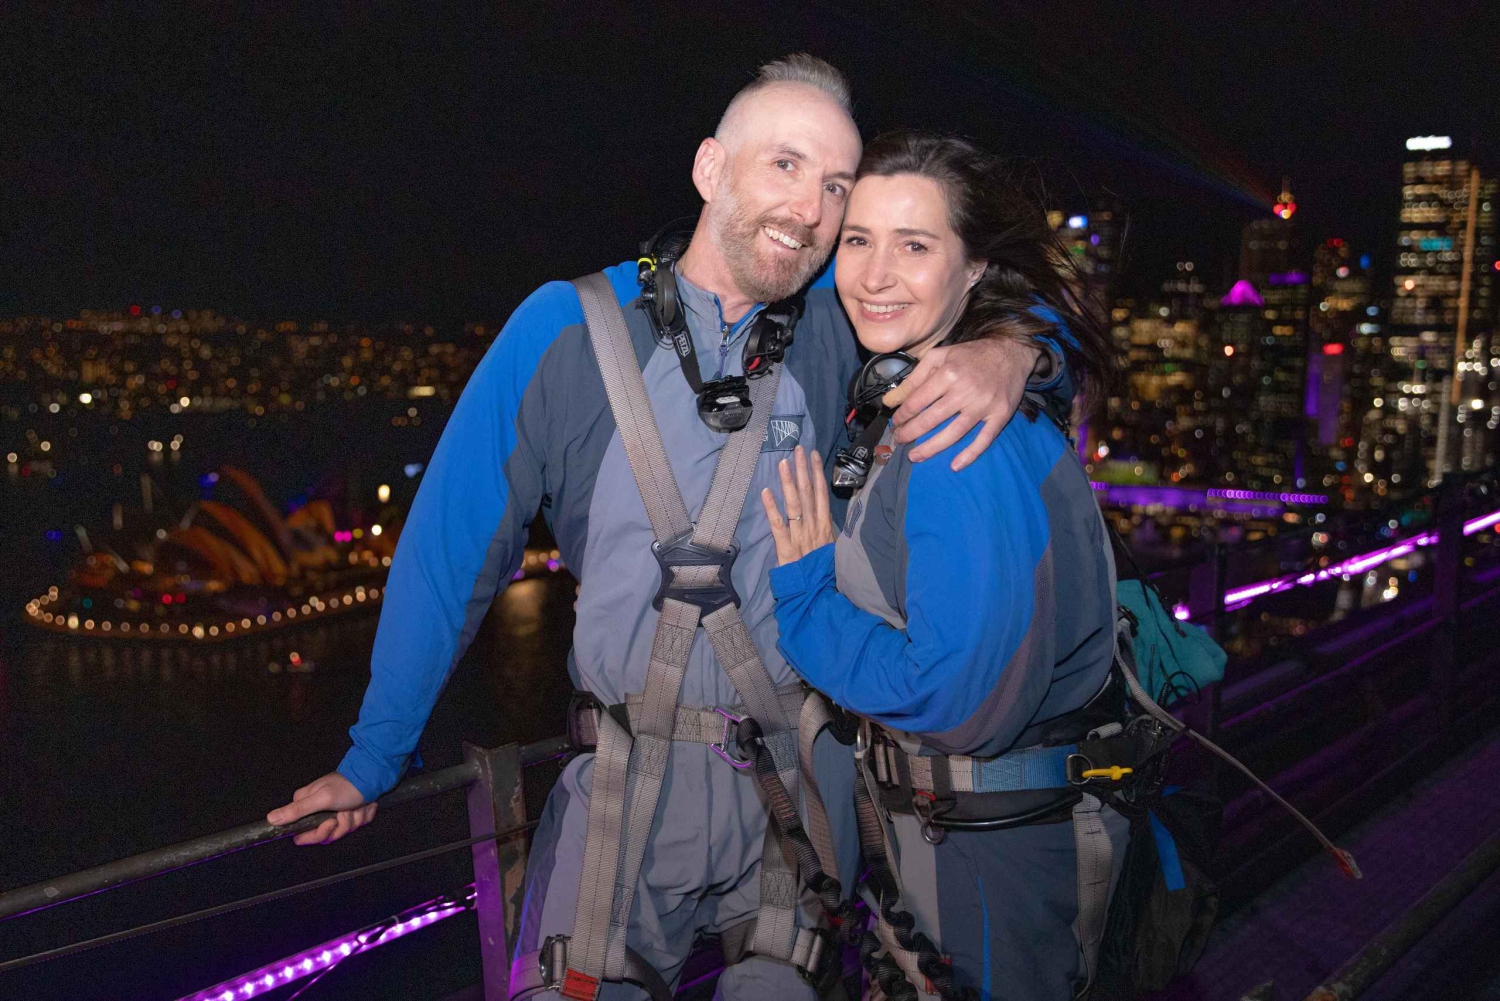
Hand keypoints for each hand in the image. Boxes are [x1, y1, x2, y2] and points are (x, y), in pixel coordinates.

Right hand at [267, 771, 376, 845]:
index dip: (319, 833)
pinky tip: (365, 804)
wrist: (373, 777)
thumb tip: (270, 819)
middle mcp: (319, 812)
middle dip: (341, 825)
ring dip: (355, 819)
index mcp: (306, 808)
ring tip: (357, 805)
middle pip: (326, 836)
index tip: (330, 823)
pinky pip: (357, 825)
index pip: (303, 836)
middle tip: (347, 810)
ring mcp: (336, 813)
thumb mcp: (321, 799)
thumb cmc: (346, 786)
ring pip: (343, 831)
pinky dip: (364, 815)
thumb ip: (296, 811)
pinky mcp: (351, 813)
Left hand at [760, 445, 836, 565]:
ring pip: (794, 504)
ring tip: (783, 462)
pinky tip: (765, 492)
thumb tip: (824, 516)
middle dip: (803, 469)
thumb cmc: (824, 572)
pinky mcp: (786, 548)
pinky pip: (778, 525)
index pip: (821, 494)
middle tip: (798, 448)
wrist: (819, 595)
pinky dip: (771, 508)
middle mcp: (814, 527)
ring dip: (788, 482)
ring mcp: (800, 536)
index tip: (813, 455)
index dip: (817, 473)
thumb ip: (827, 531)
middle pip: (807, 493)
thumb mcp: (832, 548)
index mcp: (825, 526)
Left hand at [884, 337, 1041, 470]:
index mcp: (948, 373)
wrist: (1011, 352)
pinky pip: (984, 439)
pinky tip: (955, 465)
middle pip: (931, 419)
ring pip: (954, 433)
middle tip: (899, 441)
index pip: (918, 401)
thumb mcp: (939, 356)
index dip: (902, 415)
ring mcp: (984, 405)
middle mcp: (965, 390)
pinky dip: (970, 454)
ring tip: (916, 456)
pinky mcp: (1000, 415)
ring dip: (932, 448)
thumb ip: (914, 378)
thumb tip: (890, 401)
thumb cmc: (971, 355)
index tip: (896, 423)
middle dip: (911, 433)